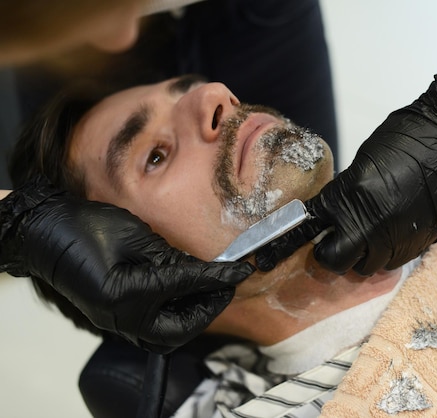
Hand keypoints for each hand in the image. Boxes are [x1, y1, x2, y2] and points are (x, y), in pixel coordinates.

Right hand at [0, 177, 253, 352]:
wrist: (44, 233)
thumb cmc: (86, 227)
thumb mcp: (137, 237)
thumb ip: (175, 258)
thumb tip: (207, 269)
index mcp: (129, 295)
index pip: (190, 287)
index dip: (220, 278)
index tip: (242, 270)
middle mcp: (123, 318)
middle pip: (181, 330)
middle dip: (209, 309)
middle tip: (226, 286)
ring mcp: (115, 323)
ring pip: (166, 336)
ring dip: (192, 317)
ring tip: (210, 291)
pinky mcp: (114, 318)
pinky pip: (151, 329)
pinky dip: (173, 316)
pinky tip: (185, 295)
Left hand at [257, 72, 436, 274]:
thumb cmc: (406, 140)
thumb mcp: (364, 163)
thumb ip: (347, 192)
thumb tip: (335, 212)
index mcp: (350, 197)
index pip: (315, 225)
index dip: (305, 232)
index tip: (302, 235)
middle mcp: (371, 225)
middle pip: (337, 260)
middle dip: (331, 254)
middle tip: (334, 242)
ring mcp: (396, 238)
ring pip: (366, 267)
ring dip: (361, 256)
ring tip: (365, 238)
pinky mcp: (419, 244)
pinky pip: (393, 262)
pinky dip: (386, 254)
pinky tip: (389, 236)